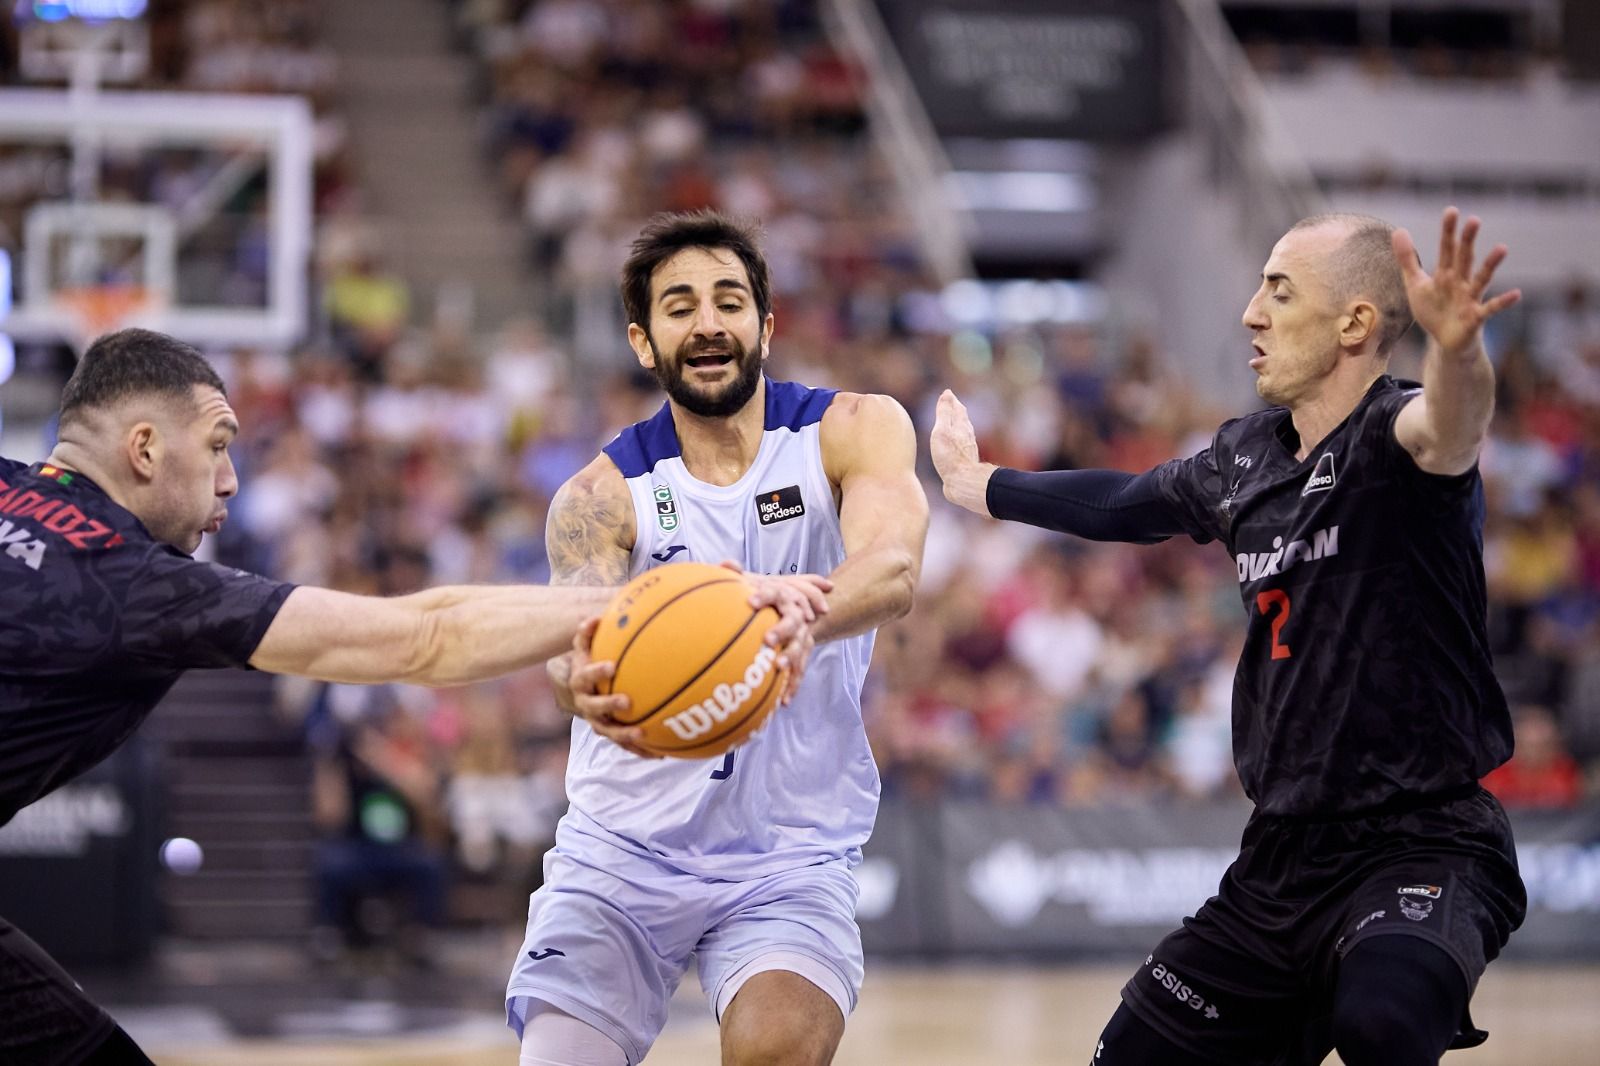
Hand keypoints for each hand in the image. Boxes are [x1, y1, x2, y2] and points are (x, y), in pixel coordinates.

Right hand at [560, 617, 657, 757]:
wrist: (584, 686)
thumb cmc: (592, 658)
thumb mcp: (588, 644)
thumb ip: (590, 632)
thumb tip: (595, 617)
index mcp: (580, 680)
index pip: (585, 675)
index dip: (596, 671)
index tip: (612, 666)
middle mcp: (585, 703)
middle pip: (593, 707)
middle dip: (609, 704)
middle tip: (627, 701)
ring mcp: (596, 721)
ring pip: (608, 731)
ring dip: (624, 734)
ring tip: (643, 733)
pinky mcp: (610, 733)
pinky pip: (624, 744)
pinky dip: (640, 749)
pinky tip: (660, 754)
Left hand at [725, 563, 831, 704]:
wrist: (799, 607)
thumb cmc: (764, 597)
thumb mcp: (753, 583)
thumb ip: (737, 574)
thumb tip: (725, 564)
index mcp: (782, 595)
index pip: (774, 592)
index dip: (764, 596)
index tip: (751, 601)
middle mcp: (796, 614)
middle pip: (793, 621)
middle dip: (782, 630)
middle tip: (768, 639)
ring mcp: (802, 635)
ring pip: (799, 647)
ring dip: (790, 659)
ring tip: (778, 668)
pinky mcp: (803, 653)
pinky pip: (799, 671)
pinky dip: (792, 685)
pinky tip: (783, 702)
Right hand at [931, 390, 994, 514]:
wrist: (962, 482)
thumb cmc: (950, 457)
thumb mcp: (942, 431)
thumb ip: (944, 413)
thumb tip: (946, 394)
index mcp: (961, 426)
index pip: (957, 408)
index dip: (951, 401)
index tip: (947, 394)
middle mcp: (967, 435)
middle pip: (962, 419)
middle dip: (956, 410)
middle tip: (951, 404)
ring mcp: (967, 448)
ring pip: (963, 432)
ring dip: (957, 424)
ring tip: (953, 422)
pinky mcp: (964, 460)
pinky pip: (961, 444)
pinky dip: (957, 438)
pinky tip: (955, 444)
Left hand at [1392, 208, 1520, 357]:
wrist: (1444, 341)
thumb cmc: (1433, 309)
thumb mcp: (1415, 284)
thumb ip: (1407, 259)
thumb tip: (1398, 230)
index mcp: (1446, 273)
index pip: (1447, 248)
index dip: (1448, 231)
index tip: (1451, 211)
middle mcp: (1460, 282)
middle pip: (1464, 259)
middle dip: (1468, 241)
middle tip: (1474, 220)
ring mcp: (1470, 298)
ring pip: (1481, 279)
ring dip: (1491, 265)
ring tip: (1502, 248)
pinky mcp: (1476, 317)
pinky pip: (1491, 308)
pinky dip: (1503, 302)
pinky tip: (1516, 294)